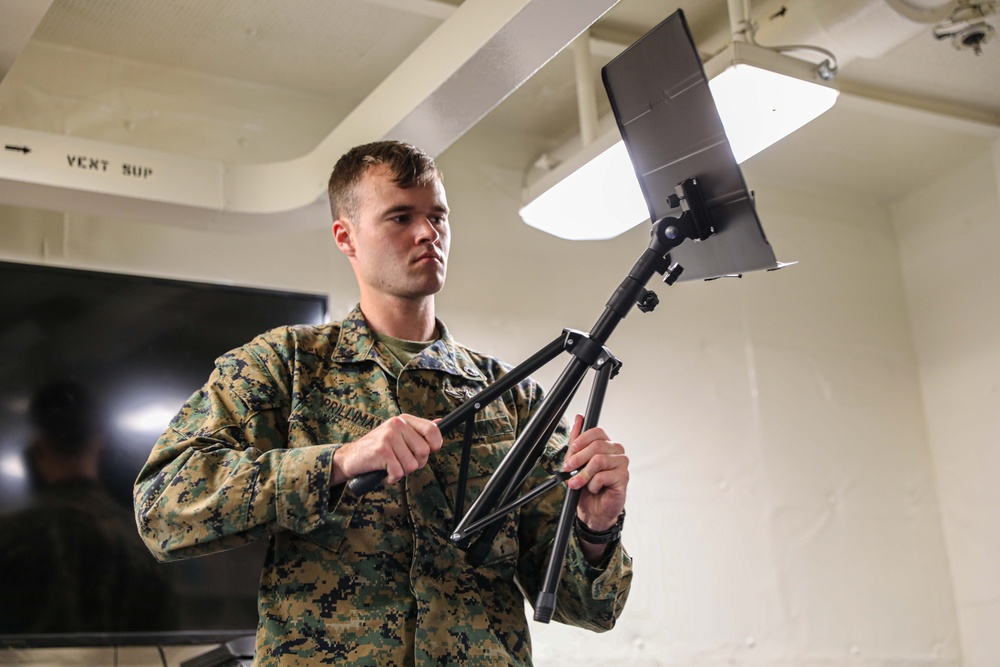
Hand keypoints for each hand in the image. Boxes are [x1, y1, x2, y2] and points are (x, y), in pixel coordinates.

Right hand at [331, 415, 441, 485]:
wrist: (350, 458)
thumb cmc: (378, 450)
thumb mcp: (398, 436)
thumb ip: (418, 431)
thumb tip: (439, 422)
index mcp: (404, 420)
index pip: (432, 430)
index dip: (435, 445)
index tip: (427, 452)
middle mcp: (397, 424)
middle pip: (424, 452)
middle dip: (415, 463)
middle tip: (401, 461)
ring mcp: (389, 437)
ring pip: (412, 465)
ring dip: (402, 471)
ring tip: (390, 466)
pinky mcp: (382, 451)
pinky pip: (399, 472)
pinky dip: (392, 478)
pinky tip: (384, 472)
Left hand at [561, 414, 628, 533]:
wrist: (593, 509)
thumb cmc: (586, 485)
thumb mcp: (576, 461)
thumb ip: (577, 441)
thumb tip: (579, 418)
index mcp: (606, 444)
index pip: (597, 432)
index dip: (582, 439)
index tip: (571, 450)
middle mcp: (617, 451)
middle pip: (597, 446)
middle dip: (577, 459)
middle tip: (568, 469)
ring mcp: (622, 464)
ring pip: (598, 461)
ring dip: (583, 474)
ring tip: (578, 484)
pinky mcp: (623, 478)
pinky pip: (602, 476)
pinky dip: (592, 484)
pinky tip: (594, 488)